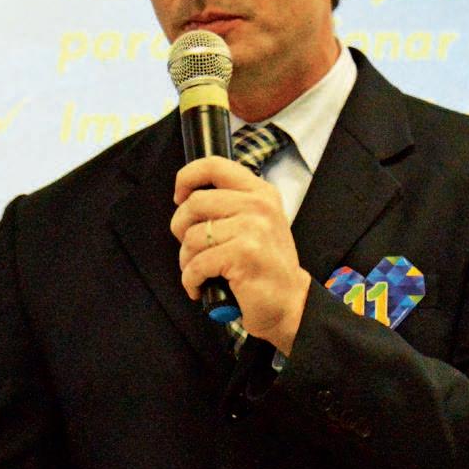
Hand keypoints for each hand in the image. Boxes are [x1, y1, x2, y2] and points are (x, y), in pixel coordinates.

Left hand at [173, 155, 312, 350]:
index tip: (180, 198)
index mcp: (260, 192)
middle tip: (191, 248)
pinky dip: (191, 280)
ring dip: (187, 260)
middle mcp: (259, 205)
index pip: (214, 165)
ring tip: (200, 272)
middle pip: (194, 203)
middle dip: (181, 229)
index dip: (187, 178)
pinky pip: (197, 263)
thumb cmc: (264, 266)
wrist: (288, 302)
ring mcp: (254, 228)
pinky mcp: (244, 254)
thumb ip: (230, 204)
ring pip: (192, 236)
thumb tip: (185, 198)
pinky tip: (200, 287)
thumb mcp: (256, 223)